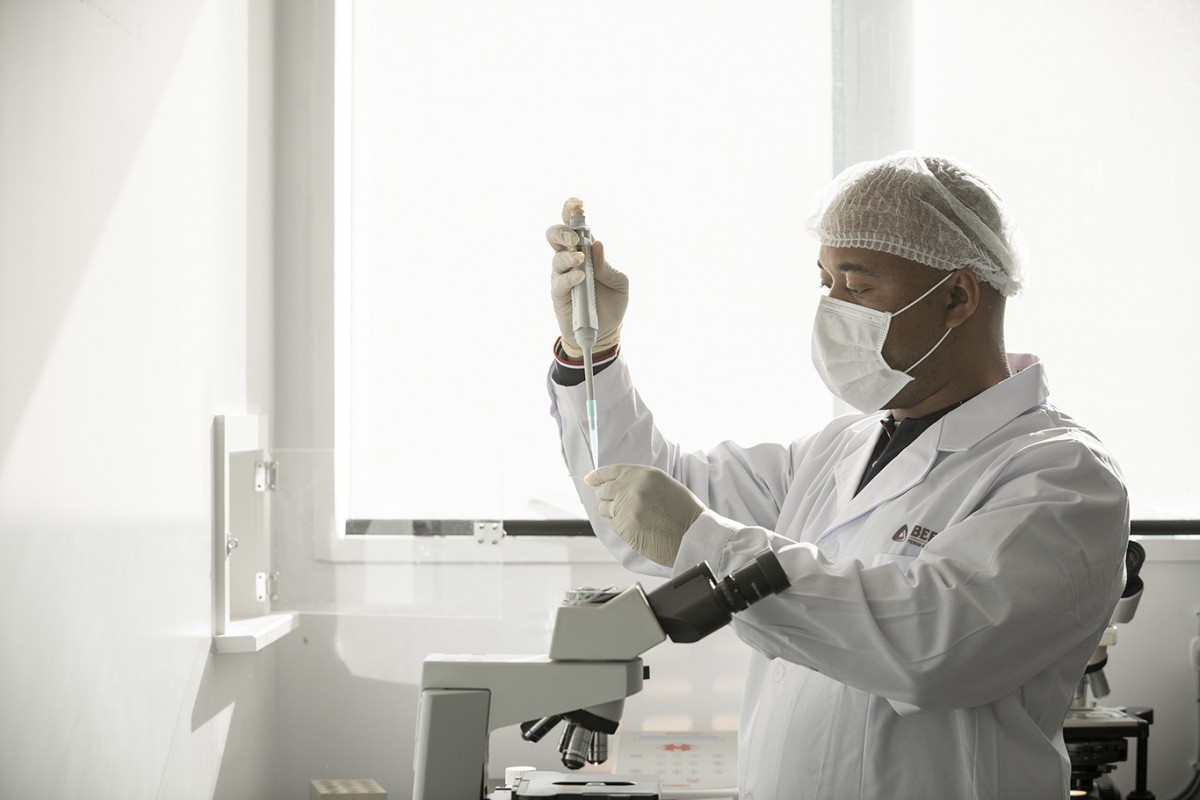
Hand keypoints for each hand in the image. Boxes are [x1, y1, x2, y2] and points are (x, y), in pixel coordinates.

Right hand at [547, 197, 628, 357]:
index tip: (577, 203)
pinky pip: (559, 281)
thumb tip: (597, 245)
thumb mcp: (620, 283)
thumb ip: (608, 266)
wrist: (605, 331)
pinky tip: (580, 278)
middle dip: (562, 231)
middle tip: (575, 237)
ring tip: (582, 262)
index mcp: (585, 251)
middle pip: (554, 235)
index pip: (574, 225)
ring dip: (568, 256)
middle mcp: (570, 259)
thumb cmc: (611, 303)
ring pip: (556, 257)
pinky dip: (570, 277)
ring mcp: (562, 276)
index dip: (571, 211)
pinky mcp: (558, 294)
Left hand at [586, 464, 704, 566]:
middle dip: (607, 497)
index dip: (598, 476)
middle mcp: (632, 487)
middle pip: (603, 491)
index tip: (590, 479)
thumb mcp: (663, 485)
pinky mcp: (623, 525)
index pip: (611, 471)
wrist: (693, 534)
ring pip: (604, 509)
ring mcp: (626, 506)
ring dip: (614, 513)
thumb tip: (615, 485)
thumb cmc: (683, 511)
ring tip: (635, 518)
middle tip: (621, 505)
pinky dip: (621, 527)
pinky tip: (637, 528)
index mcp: (643, 474)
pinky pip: (613, 524)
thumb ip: (639, 482)